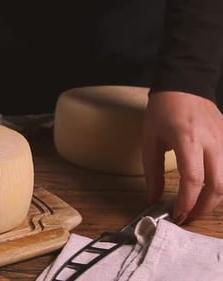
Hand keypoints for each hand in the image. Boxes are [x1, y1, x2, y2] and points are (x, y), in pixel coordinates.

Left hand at [142, 91, 222, 223]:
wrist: (184, 85)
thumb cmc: (163, 111)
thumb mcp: (149, 141)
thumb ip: (153, 172)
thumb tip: (153, 199)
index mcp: (187, 140)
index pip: (193, 179)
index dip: (186, 202)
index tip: (176, 214)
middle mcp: (212, 142)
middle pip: (218, 185)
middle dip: (203, 207)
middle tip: (187, 217)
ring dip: (215, 200)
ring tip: (196, 207)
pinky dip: (222, 185)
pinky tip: (208, 191)